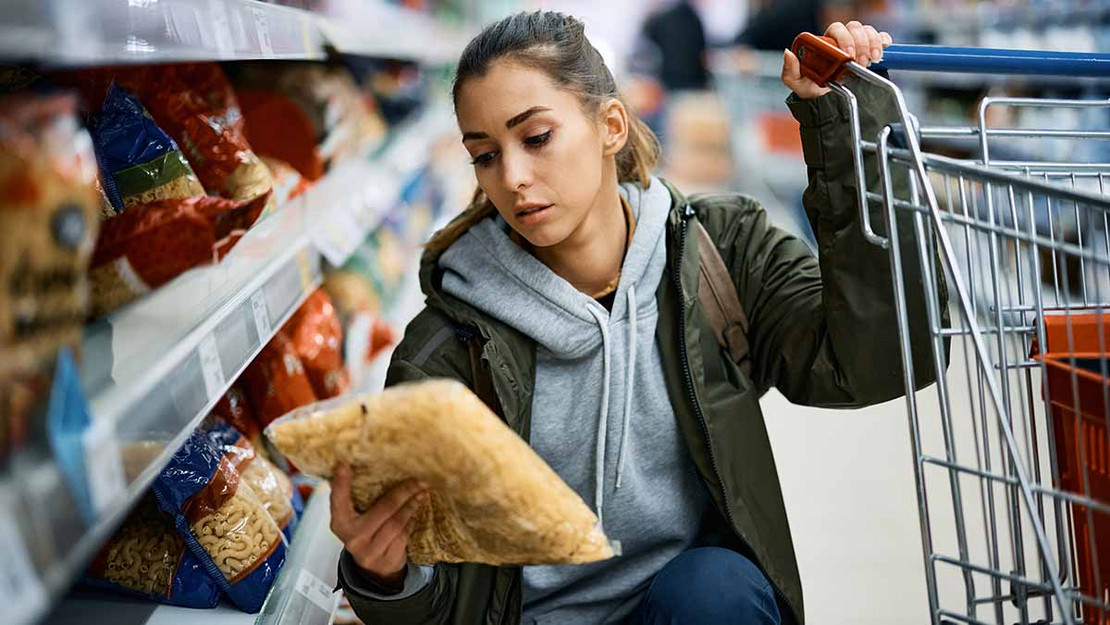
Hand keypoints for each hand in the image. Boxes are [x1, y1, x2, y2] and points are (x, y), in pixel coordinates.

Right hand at [330, 464, 428, 588]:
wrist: (374, 572)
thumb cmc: (365, 535)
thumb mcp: (354, 521)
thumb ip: (356, 503)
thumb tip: (372, 467)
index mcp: (341, 523)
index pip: (339, 501)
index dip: (341, 483)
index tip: (343, 464)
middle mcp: (353, 538)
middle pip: (383, 509)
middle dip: (404, 492)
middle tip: (419, 480)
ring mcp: (370, 551)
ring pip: (397, 523)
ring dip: (411, 506)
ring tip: (421, 493)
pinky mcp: (387, 560)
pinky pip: (404, 535)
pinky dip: (411, 523)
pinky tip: (415, 514)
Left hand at [781, 21, 892, 98]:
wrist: (825, 100)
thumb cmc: (810, 87)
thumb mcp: (796, 82)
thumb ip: (790, 70)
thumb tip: (788, 53)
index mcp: (824, 43)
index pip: (836, 29)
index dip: (845, 38)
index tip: (848, 55)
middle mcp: (840, 40)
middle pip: (854, 28)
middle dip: (861, 44)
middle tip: (861, 62)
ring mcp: (855, 44)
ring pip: (867, 31)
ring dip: (873, 44)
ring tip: (873, 60)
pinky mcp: (868, 50)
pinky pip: (879, 37)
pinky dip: (883, 40)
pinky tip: (884, 49)